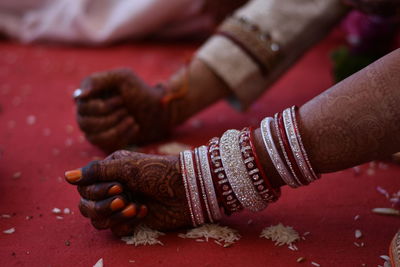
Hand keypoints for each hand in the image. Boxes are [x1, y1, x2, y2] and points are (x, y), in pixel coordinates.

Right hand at [65, 150, 191, 235]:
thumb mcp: (126, 166)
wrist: (186, 189)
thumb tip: (66, 177)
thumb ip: (96, 171)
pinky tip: (143, 213)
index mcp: (109, 171)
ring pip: (98, 220)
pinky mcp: (132, 219)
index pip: (84, 188)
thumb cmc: (157, 171)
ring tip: (135, 208)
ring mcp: (122, 204)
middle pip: (86, 206)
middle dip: (103, 206)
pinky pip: (114, 230)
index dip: (97, 191)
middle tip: (125, 198)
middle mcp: (112, 188)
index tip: (119, 186)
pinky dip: (125, 223)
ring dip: (115, 216)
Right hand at [75, 69, 170, 151]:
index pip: (82, 107)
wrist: (158, 110)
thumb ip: (98, 80)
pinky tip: (135, 126)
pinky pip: (105, 145)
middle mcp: (86, 112)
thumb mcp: (123, 77)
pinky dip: (123, 135)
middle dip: (111, 118)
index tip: (121, 99)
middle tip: (127, 109)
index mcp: (88, 95)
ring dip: (117, 128)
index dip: (102, 107)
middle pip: (85, 123)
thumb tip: (79, 96)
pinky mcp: (104, 141)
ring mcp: (93, 128)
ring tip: (132, 118)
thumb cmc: (140, 91)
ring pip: (94, 137)